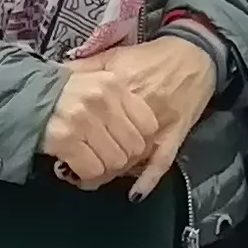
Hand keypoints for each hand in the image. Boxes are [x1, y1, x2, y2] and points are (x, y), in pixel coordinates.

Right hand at [38, 58, 161, 189]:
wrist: (18, 96)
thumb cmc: (58, 92)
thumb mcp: (92, 80)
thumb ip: (118, 98)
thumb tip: (147, 130)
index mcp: (112, 84)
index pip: (148, 124)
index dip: (138, 139)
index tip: (123, 141)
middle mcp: (100, 100)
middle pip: (134, 147)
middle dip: (120, 156)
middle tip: (104, 154)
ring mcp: (82, 120)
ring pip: (115, 162)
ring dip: (102, 167)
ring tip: (89, 158)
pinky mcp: (65, 139)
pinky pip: (92, 171)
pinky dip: (85, 173)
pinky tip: (75, 163)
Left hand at [63, 35, 217, 197]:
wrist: (193, 53)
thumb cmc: (150, 57)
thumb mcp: (112, 57)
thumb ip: (83, 67)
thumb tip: (54, 73)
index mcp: (118, 89)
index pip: (91, 123)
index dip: (74, 140)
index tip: (61, 150)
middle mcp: (137, 109)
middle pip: (109, 144)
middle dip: (91, 160)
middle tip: (74, 172)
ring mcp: (159, 124)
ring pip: (132, 158)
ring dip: (113, 172)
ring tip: (94, 179)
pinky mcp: (176, 134)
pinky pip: (163, 161)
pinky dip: (149, 179)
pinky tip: (135, 194)